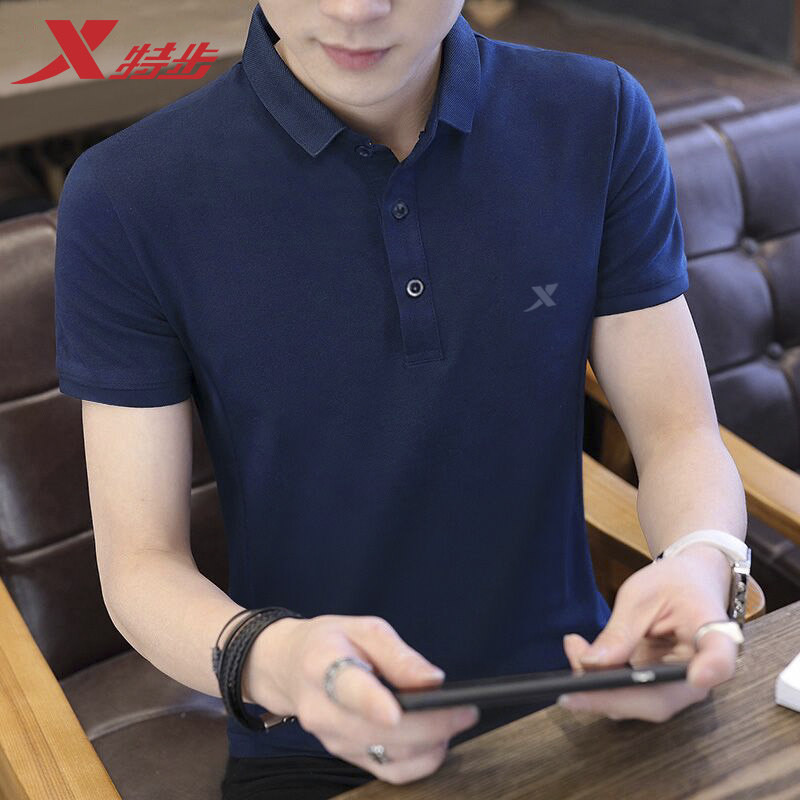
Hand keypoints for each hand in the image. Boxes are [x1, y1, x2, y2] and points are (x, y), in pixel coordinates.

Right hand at [246, 614, 479, 783]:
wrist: (290, 668)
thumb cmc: (330, 642)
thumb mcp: (363, 627)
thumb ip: (398, 653)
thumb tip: (433, 681)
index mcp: (323, 666)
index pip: (349, 689)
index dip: (373, 703)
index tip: (398, 710)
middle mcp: (323, 710)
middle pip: (381, 730)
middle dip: (432, 724)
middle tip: (467, 710)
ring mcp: (332, 739)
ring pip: (389, 755)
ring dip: (431, 743)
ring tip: (456, 719)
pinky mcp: (345, 756)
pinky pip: (388, 770)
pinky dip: (420, 761)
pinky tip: (437, 741)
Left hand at [557, 544, 738, 721]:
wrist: (688, 583)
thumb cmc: (672, 584)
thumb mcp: (642, 595)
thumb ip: (621, 631)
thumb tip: (592, 664)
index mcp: (713, 635)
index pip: (720, 658)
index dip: (712, 670)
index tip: (699, 677)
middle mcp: (701, 673)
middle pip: (660, 700)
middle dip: (609, 695)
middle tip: (570, 679)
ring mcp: (679, 686)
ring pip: (638, 704)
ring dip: (596, 687)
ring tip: (573, 647)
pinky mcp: (659, 688)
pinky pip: (627, 695)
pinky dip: (598, 681)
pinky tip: (578, 652)